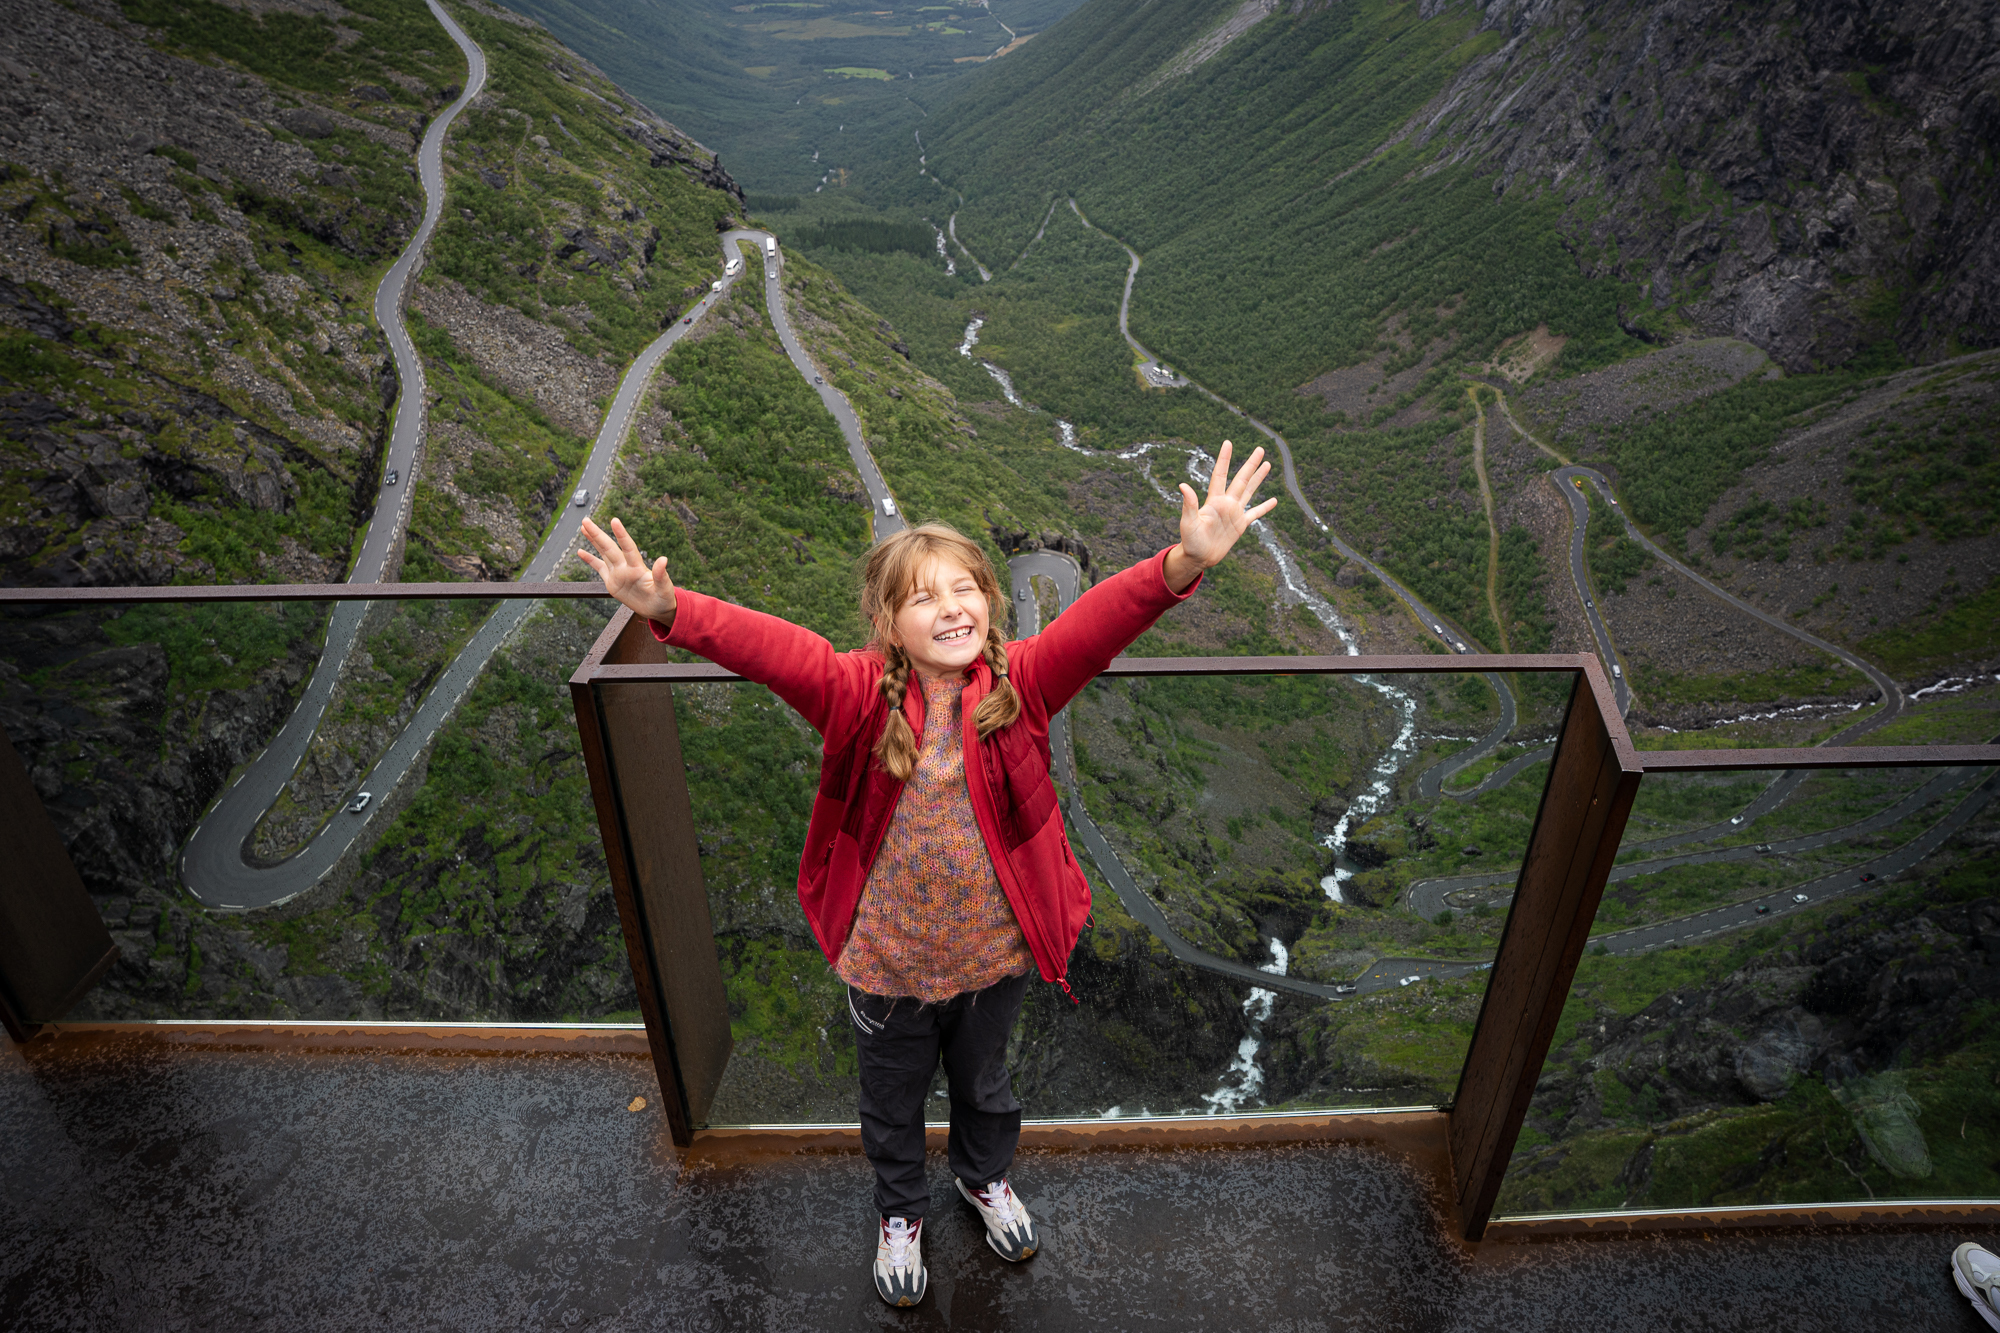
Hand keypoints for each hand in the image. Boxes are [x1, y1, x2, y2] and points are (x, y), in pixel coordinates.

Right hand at [577, 517, 677, 624]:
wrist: (657, 608)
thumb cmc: (663, 598)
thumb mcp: (664, 588)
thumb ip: (661, 575)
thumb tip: (664, 559)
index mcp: (638, 567)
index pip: (628, 547)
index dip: (621, 534)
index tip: (614, 520)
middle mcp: (626, 567)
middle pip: (609, 547)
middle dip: (598, 534)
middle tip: (586, 520)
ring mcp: (618, 573)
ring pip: (603, 553)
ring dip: (593, 540)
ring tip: (584, 527)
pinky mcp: (612, 582)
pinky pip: (599, 568)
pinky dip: (590, 560)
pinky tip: (580, 551)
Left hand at [1164, 440, 1276, 591]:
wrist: (1199, 557)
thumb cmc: (1190, 540)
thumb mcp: (1188, 522)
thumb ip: (1189, 504)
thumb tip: (1183, 485)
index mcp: (1214, 500)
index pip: (1220, 474)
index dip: (1224, 459)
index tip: (1228, 442)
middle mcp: (1226, 503)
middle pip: (1241, 479)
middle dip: (1250, 464)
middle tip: (1260, 449)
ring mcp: (1234, 513)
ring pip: (1249, 491)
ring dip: (1258, 479)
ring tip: (1267, 464)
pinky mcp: (1240, 525)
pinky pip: (1255, 514)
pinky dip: (1265, 507)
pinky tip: (1274, 500)